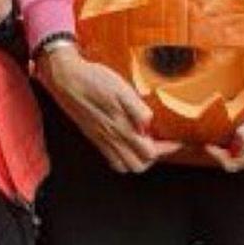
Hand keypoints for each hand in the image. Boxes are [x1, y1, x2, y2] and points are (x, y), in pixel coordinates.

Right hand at [37, 40, 164, 172]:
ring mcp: (101, 140)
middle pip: (139, 165)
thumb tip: (150, 124)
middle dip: (154, 157)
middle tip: (162, 143)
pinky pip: (111, 159)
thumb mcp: (121, 89)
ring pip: (125, 166)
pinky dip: (123, 157)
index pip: (151, 152)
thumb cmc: (94, 80)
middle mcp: (112, 138)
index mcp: (121, 127)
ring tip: (146, 145)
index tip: (177, 141)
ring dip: (138, 160)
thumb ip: (137, 109)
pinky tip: (127, 142)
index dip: (167, 149)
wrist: (66, 78)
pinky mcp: (94, 137)